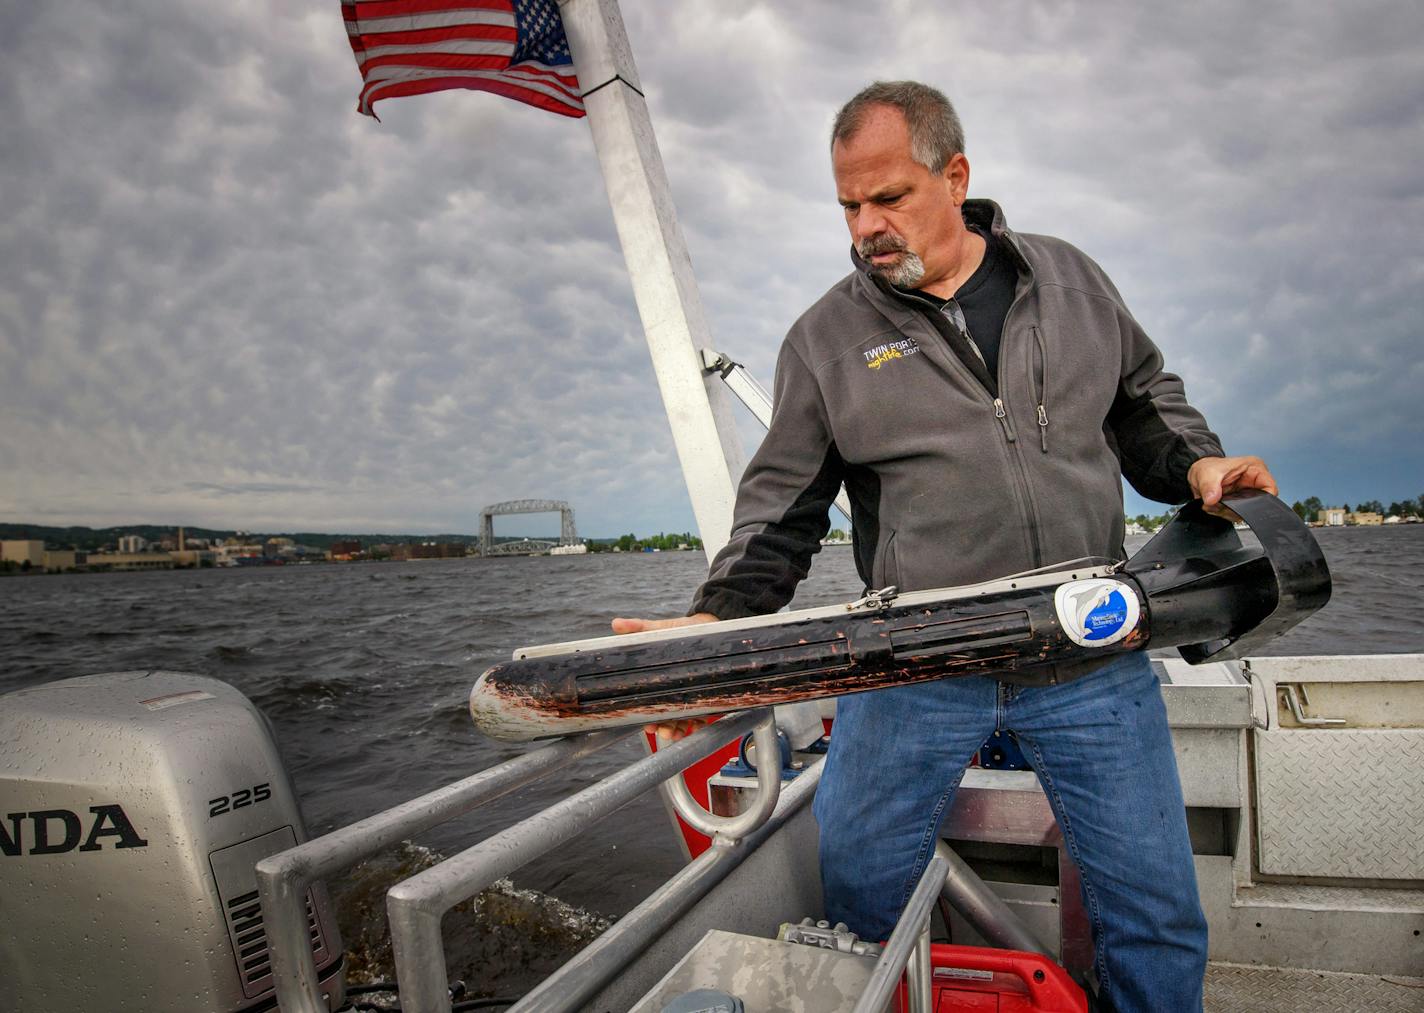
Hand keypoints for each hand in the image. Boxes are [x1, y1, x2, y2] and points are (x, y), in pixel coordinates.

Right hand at [608, 613, 721, 740]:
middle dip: (664, 726)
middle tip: (663, 732)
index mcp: (658, 678)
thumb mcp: (659, 628)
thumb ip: (638, 627)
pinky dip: (700, 721)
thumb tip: (616, 624)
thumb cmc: (682, 629)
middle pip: (666, 714)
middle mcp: (673, 689)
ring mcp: (690, 692)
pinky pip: (703, 712)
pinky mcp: (707, 691)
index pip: (649, 702)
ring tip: (677, 733)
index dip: (647, 716)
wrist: (710, 625)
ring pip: (683, 717)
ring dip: (679, 728)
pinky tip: (697, 724)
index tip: (647, 725)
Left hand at [1188, 455, 1277, 514]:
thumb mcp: (1206, 473)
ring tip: (1213, 504)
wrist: (1197, 473)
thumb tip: (1213, 499)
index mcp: (1254, 469)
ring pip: (1246, 511)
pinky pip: (1236, 514)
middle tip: (1221, 505)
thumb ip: (1209, 486)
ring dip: (1228, 512)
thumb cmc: (1206, 467)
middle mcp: (1253, 481)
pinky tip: (1214, 507)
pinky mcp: (1239, 501)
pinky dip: (1224, 513)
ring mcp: (1247, 492)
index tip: (1243, 506)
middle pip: (1258, 503)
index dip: (1262, 500)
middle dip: (1238, 508)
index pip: (1270, 488)